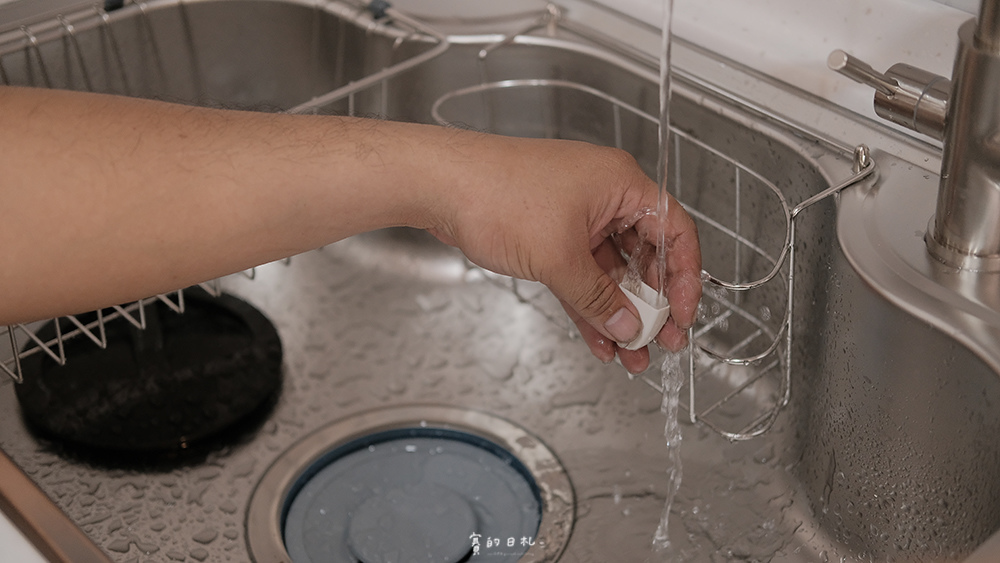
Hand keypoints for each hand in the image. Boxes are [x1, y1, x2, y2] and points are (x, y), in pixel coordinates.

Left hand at [425, 133, 701, 372]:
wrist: (439, 186)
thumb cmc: (494, 193)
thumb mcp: (558, 257)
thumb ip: (598, 297)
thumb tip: (627, 324)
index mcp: (620, 184)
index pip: (675, 231)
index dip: (685, 278)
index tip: (683, 315)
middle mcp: (603, 196)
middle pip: (645, 255)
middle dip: (651, 305)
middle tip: (660, 341)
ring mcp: (575, 215)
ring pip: (611, 271)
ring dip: (619, 312)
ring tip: (630, 353)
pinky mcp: (549, 232)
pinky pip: (581, 274)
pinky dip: (589, 304)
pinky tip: (598, 337)